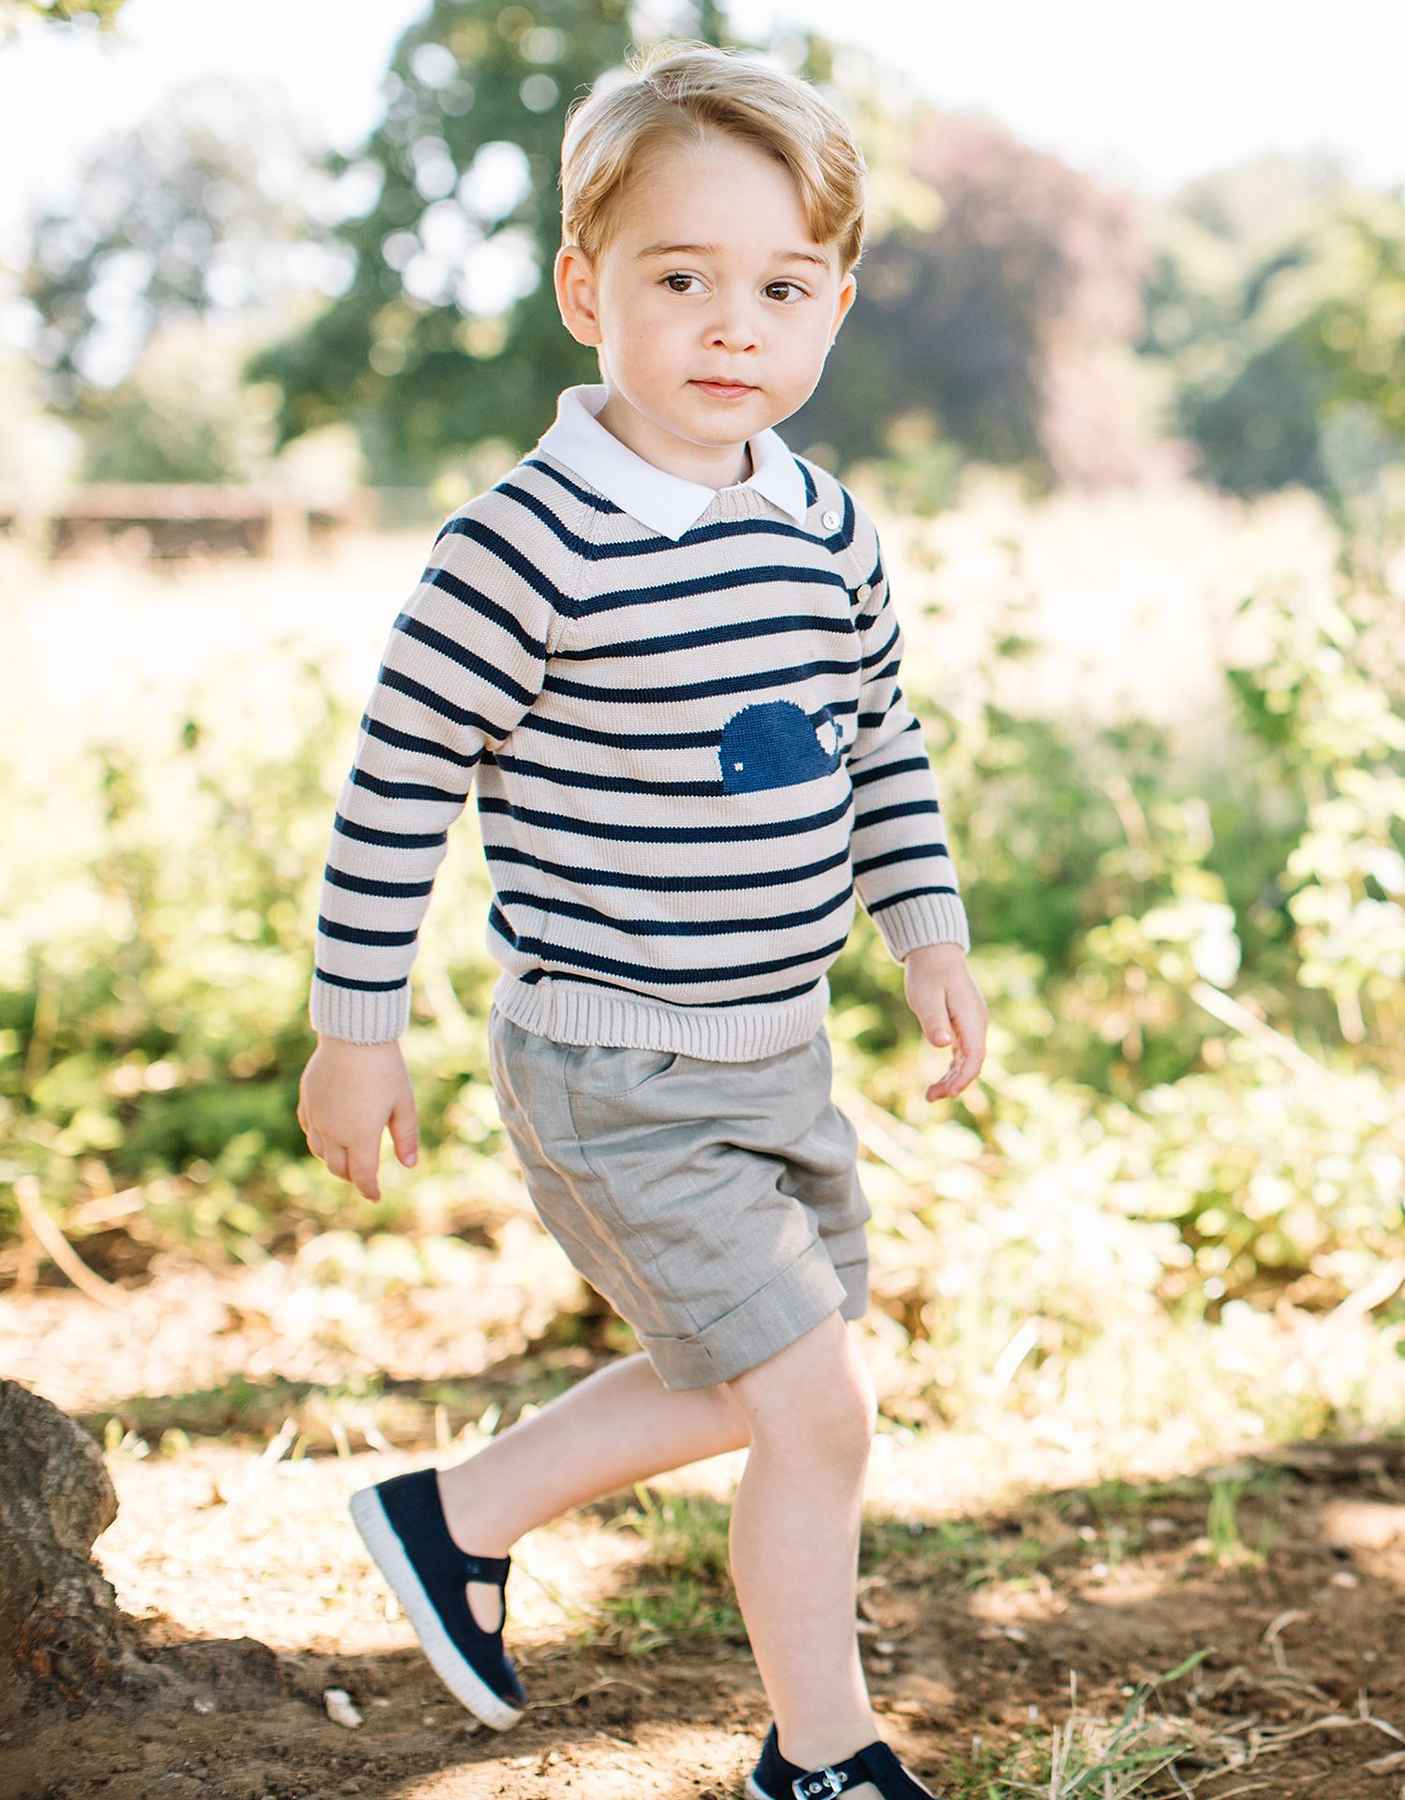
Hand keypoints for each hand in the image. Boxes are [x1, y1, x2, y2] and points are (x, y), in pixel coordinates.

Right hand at [297, 1037, 418, 1200]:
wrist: (353, 1034)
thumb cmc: (385, 1068)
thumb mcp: (404, 1103)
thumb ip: (407, 1136)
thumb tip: (409, 1165)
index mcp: (360, 1137)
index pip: (362, 1176)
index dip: (369, 1190)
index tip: (376, 1197)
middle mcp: (334, 1132)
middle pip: (338, 1169)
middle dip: (352, 1178)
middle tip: (364, 1178)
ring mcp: (317, 1116)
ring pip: (320, 1152)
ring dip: (334, 1161)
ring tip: (348, 1158)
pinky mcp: (307, 1100)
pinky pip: (309, 1129)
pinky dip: (319, 1140)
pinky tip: (330, 1135)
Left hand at [903, 942, 986, 1100]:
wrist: (935, 953)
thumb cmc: (929, 974)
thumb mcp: (926, 997)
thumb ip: (935, 1021)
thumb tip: (944, 1045)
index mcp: (971, 1018)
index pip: (974, 1055)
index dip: (964, 1077)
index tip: (950, 1093)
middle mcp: (978, 1024)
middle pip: (972, 1062)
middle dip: (955, 1083)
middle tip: (930, 1097)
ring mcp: (973, 1025)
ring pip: (968, 1060)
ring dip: (952, 1079)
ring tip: (930, 1095)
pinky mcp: (965, 1026)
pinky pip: (963, 1054)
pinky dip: (952, 1069)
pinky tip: (939, 1082)